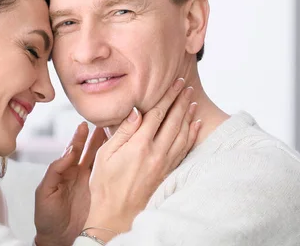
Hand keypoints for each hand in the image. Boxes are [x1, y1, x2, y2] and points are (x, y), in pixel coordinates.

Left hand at [34, 123, 106, 245]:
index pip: (74, 149)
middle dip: (98, 136)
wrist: (59, 240)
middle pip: (91, 151)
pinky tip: (121, 155)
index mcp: (65, 172)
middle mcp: (80, 175)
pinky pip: (109, 177)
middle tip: (106, 121)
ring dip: (108, 146)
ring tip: (116, 132)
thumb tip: (68, 152)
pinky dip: (115, 165)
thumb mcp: (44, 192)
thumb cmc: (47, 217)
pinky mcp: (101, 193)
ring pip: (101, 161)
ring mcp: (92, 184)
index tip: (85, 124)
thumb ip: (55, 170)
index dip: (79, 137)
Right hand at [83, 79, 199, 241]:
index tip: (175, 84)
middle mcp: (156, 153)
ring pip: (182, 134)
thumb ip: (123, 131)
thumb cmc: (105, 184)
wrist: (115, 214)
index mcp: (139, 146)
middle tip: (187, 86)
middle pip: (173, 121)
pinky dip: (192, 136)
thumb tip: (136, 111)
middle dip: (181, 101)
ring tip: (192, 101)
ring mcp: (164, 164)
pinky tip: (195, 126)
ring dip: (188, 116)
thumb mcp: (105, 154)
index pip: (157, 114)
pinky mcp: (168, 173)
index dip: (167, 97)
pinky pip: (184, 150)